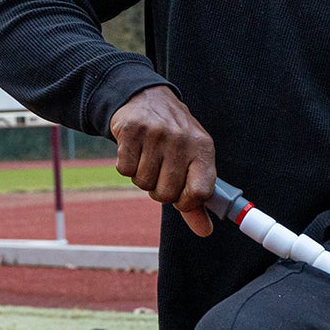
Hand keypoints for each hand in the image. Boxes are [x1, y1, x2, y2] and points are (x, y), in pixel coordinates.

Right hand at [108, 86, 215, 235]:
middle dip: (159, 190)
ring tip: (147, 157)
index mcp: (203, 149)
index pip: (201, 192)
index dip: (187, 202)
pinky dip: (126, 166)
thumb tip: (205, 231)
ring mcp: (157, 133)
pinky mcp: (132, 129)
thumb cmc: (174, 140)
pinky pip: (124, 170)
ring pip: (143, 183)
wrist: (147, 98)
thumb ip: (196, 198)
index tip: (180, 197)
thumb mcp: (192, 162)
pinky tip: (133, 149)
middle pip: (166, 193)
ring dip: (142, 177)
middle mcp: (182, 139)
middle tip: (160, 170)